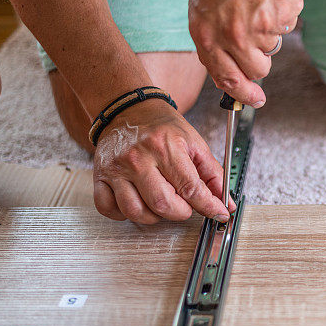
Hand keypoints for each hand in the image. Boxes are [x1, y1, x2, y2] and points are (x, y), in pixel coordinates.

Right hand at [92, 100, 234, 223]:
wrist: (129, 109)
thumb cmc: (161, 127)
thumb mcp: (194, 143)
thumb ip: (212, 174)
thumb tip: (226, 202)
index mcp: (165, 147)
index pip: (190, 188)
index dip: (208, 206)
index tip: (218, 213)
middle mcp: (138, 158)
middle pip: (162, 204)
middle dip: (181, 212)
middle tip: (185, 205)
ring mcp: (116, 169)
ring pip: (135, 212)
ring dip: (154, 216)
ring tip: (162, 202)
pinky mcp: (100, 176)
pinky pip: (109, 209)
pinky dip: (124, 214)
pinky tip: (138, 202)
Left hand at [188, 0, 302, 105]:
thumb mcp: (203, 10)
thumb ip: (214, 44)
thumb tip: (229, 78)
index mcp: (208, 35)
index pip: (227, 79)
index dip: (244, 94)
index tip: (257, 100)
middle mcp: (232, 36)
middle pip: (257, 70)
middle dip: (259, 60)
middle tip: (255, 36)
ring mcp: (259, 28)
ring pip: (272, 51)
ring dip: (268, 35)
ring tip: (258, 6)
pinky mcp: (282, 17)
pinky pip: (286, 30)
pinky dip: (281, 18)